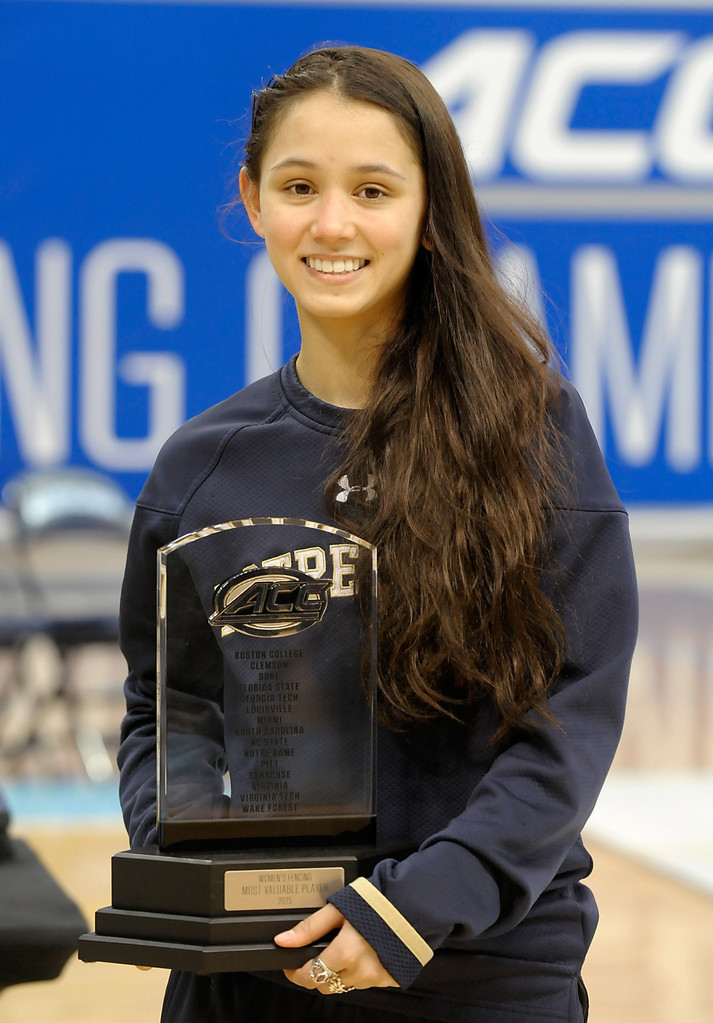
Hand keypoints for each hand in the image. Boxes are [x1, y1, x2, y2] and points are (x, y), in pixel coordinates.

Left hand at [275, 903, 398, 991]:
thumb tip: (283, 940)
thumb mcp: (338, 909)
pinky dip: (357, 972)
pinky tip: (362, 952)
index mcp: (345, 953)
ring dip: (338, 972)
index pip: (310, 977)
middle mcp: (360, 971)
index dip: (296, 972)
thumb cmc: (376, 904)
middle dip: (316, 973)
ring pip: (344, 984)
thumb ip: (309, 927)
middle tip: (316, 954)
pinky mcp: (387, 980)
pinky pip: (363, 983)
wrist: (412, 906)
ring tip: (344, 947)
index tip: (291, 965)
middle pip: (325, 985)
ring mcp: (375, 979)